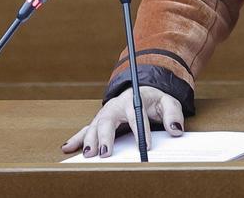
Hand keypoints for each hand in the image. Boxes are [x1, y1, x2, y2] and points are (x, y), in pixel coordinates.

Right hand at [62, 86, 184, 157]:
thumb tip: (176, 130)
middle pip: (107, 120)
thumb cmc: (154, 98)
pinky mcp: (99, 121)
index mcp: (133, 99)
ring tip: (88, 155)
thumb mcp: (168, 101)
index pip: (136, 115)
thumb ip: (173, 114)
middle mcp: (115, 106)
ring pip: (94, 125)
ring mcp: (105, 113)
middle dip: (105, 137)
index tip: (145, 147)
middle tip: (105, 153)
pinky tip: (67, 147)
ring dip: (89, 140)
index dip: (141, 131)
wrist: (142, 89)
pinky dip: (76, 138)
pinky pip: (86, 129)